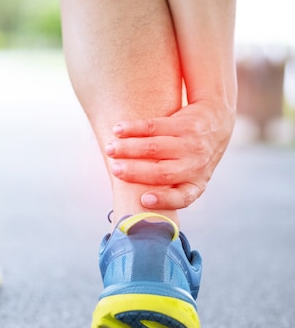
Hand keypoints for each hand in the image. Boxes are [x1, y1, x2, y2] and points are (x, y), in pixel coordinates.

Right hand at [104, 101, 234, 209]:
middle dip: (134, 171)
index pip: (182, 197)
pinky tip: (118, 129)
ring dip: (128, 148)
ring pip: (155, 147)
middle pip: (162, 172)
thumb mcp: (189, 176)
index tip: (144, 200)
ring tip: (110, 148)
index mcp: (195, 185)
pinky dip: (133, 128)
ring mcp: (192, 144)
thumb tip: (133, 206)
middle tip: (114, 169)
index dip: (164, 200)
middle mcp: (196, 166)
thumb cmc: (191, 156)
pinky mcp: (185, 124)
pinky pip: (154, 126)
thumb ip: (167, 188)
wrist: (217, 121)